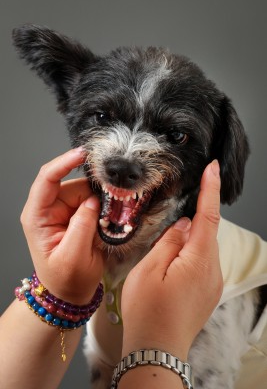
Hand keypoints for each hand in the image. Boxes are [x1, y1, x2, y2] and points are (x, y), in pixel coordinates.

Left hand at [20, 148, 103, 304]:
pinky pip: (95, 201)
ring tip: (111, 221)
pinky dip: (106, 207)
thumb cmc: (66, 280)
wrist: (71, 292)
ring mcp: (65, 210)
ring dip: (102, 201)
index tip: (83, 154)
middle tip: (115, 200)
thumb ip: (82, 226)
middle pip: (74, 184)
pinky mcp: (78, 214)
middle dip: (94, 190)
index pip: (47, 179)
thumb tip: (94, 200)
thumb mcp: (73, 257)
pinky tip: (110, 220)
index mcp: (38, 216)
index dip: (64, 163)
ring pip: (88, 192)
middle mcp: (50, 208)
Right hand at [121, 160, 222, 360]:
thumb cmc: (148, 311)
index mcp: (199, 260)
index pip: (209, 215)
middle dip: (189, 224)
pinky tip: (170, 269)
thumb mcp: (150, 269)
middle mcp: (212, 270)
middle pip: (205, 232)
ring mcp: (212, 283)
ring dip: (186, 244)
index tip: (213, 168)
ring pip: (202, 249)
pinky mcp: (208, 292)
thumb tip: (184, 225)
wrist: (157, 349)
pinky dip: (189, 256)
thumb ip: (170, 241)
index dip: (211, 189)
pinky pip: (201, 263)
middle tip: (165, 233)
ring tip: (162, 261)